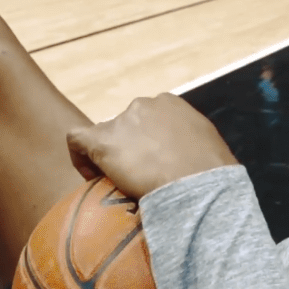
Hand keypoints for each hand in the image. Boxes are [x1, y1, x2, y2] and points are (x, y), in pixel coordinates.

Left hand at [66, 93, 238, 199]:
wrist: (197, 183)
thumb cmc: (211, 172)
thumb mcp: (207, 147)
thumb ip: (190, 144)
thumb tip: (187, 159)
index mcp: (170, 105)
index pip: (150, 120)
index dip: (147, 141)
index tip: (153, 163)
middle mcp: (144, 106)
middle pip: (128, 126)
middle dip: (131, 148)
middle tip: (138, 175)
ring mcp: (122, 122)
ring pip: (106, 136)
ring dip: (111, 155)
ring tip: (118, 183)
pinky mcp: (102, 141)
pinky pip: (77, 140)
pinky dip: (78, 156)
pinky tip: (89, 175)